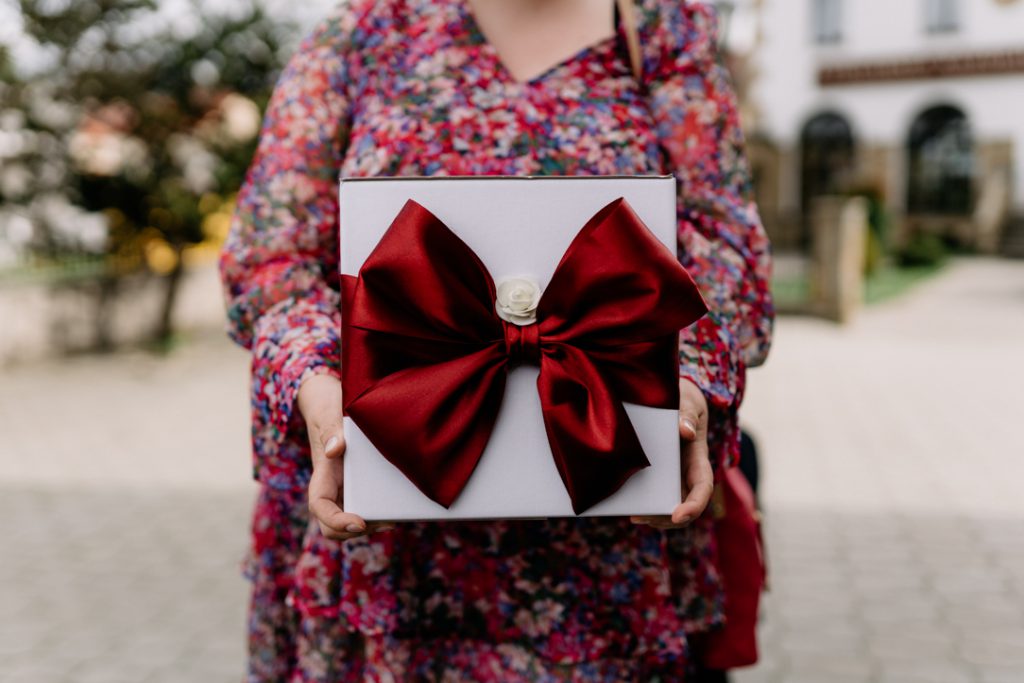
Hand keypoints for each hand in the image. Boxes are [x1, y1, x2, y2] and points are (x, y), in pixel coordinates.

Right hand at [297, 373, 394, 540]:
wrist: (336, 404)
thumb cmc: (330, 410)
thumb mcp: (329, 414)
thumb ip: (330, 430)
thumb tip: (336, 449)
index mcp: (322, 477)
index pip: (320, 507)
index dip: (336, 522)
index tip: (359, 522)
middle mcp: (334, 489)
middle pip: (336, 526)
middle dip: (359, 530)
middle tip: (387, 522)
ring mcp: (349, 490)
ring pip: (356, 520)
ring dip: (375, 523)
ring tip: (400, 515)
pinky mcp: (366, 486)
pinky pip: (372, 506)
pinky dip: (385, 511)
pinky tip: (404, 504)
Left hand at [630, 378, 713, 529]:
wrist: (672, 402)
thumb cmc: (683, 403)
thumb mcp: (688, 403)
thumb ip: (687, 416)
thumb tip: (685, 432)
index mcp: (698, 461)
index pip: (703, 489)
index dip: (694, 506)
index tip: (679, 515)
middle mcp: (687, 476)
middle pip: (685, 507)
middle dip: (667, 518)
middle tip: (643, 517)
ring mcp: (672, 480)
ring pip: (668, 507)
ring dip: (654, 516)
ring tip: (633, 515)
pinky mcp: (655, 478)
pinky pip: (651, 497)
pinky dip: (642, 505)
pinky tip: (624, 505)